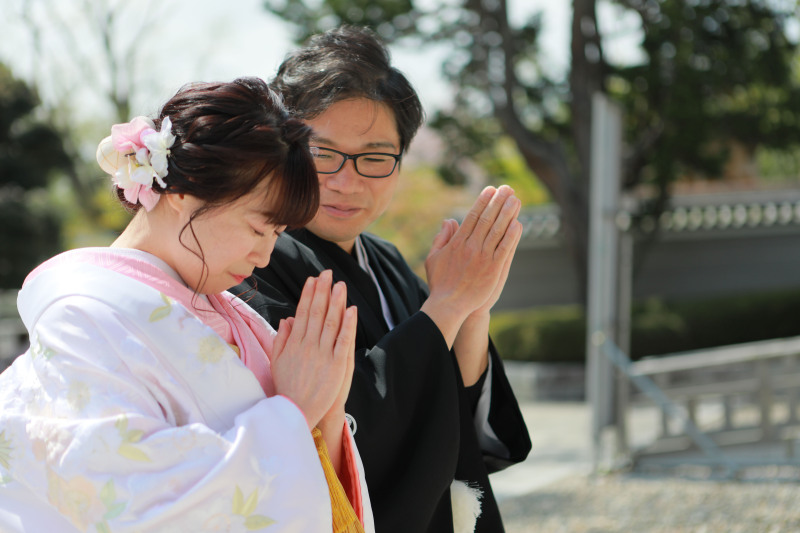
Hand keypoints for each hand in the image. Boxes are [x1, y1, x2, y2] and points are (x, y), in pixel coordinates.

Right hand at [269, 270, 356, 428]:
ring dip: (336, 301)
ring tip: (340, 285)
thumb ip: (281, 339)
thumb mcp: (277, 362)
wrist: (296, 412)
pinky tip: (352, 309)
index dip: (308, 294)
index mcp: (293, 343)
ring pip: (330, 322)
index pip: (302, 313)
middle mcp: (307, 345)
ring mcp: (322, 354)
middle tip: (327, 273)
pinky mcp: (336, 364)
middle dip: (322, 291)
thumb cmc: (287, 388)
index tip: (313, 279)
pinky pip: (343, 340)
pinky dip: (348, 324)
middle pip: (316, 312)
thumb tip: (287, 319)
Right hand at [421, 185, 521, 346]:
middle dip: (498, 202)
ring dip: (507, 213)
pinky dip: (511, 235)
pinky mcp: (493, 269)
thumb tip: (449, 220)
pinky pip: (504, 248)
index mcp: (456, 243)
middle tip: (507, 188)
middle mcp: (470, 247)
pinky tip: (518, 223)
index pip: (472, 216)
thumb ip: (441, 238)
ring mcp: (482, 258)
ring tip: (515, 199)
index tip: (491, 190)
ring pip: (497, 230)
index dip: (482, 202)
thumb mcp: (433, 258)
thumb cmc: (439, 283)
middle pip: (486, 219)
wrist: (448, 306)